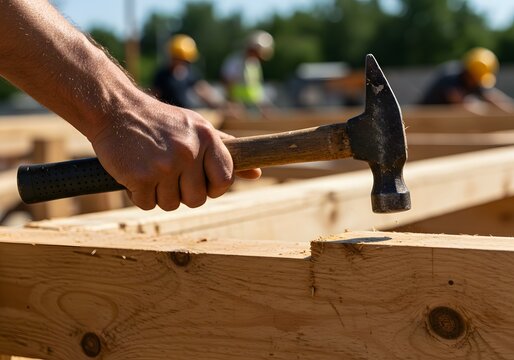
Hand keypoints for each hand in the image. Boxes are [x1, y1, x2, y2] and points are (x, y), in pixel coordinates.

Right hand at [90, 96, 255, 210]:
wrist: (116, 109)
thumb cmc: (160, 121)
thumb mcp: (197, 128)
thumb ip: (226, 152)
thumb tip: (257, 174)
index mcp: (207, 138)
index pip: (225, 180)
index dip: (213, 187)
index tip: (199, 180)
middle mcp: (189, 151)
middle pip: (197, 199)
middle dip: (182, 193)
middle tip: (168, 173)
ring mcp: (164, 165)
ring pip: (171, 204)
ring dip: (159, 194)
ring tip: (151, 169)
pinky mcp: (140, 176)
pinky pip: (147, 204)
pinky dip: (139, 195)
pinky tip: (135, 173)